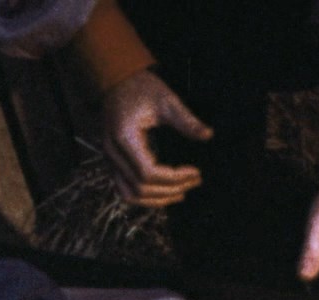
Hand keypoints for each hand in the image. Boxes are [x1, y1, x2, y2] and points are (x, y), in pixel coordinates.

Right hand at [99, 69, 212, 207]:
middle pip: (141, 187)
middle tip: (195, 180)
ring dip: (158, 198)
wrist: (117, 83)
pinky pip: (126, 190)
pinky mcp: (113, 163)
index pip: (148, 172)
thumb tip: (208, 135)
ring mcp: (110, 160)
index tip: (195, 171)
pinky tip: (166, 192)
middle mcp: (113, 152)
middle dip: (171, 189)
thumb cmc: (142, 88)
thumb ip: (185, 120)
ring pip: (131, 195)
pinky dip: (146, 197)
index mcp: (124, 136)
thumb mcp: (166, 100)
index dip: (174, 178)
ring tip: (183, 192)